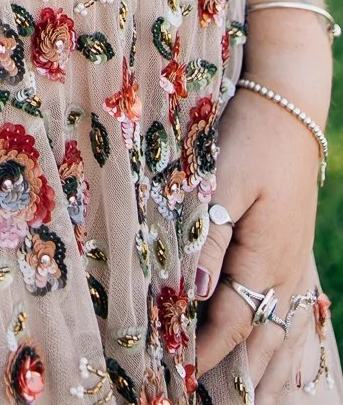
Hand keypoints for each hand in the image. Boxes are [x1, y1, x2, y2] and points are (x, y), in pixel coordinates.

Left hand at [194, 83, 327, 397]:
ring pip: (285, 334)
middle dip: (238, 376)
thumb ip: (209, 236)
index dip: (204, 350)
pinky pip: (299, 314)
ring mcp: (296, 262)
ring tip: (255, 404)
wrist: (288, 104)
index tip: (180, 376)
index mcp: (265, 258)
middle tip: (209, 401)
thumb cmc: (249, 136)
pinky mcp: (296, 249)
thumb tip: (196, 293)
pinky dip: (291, 347)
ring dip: (268, 371)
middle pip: (262, 340)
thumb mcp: (221, 178)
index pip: (230, 320)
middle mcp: (286, 270)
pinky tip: (289, 365)